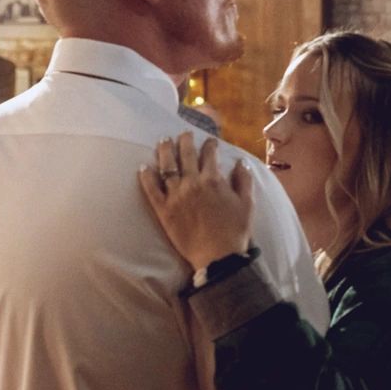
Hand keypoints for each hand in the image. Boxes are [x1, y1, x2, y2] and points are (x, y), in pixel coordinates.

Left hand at [138, 132, 253, 271]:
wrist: (217, 255)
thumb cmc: (235, 231)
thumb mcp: (247, 204)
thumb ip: (244, 181)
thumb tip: (240, 163)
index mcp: (213, 180)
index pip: (209, 154)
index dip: (210, 145)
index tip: (210, 141)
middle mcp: (192, 183)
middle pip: (186, 155)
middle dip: (185, 141)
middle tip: (183, 134)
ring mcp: (176, 195)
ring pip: (167, 167)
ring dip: (165, 151)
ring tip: (163, 141)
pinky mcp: (163, 209)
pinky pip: (151, 189)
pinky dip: (146, 177)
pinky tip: (143, 167)